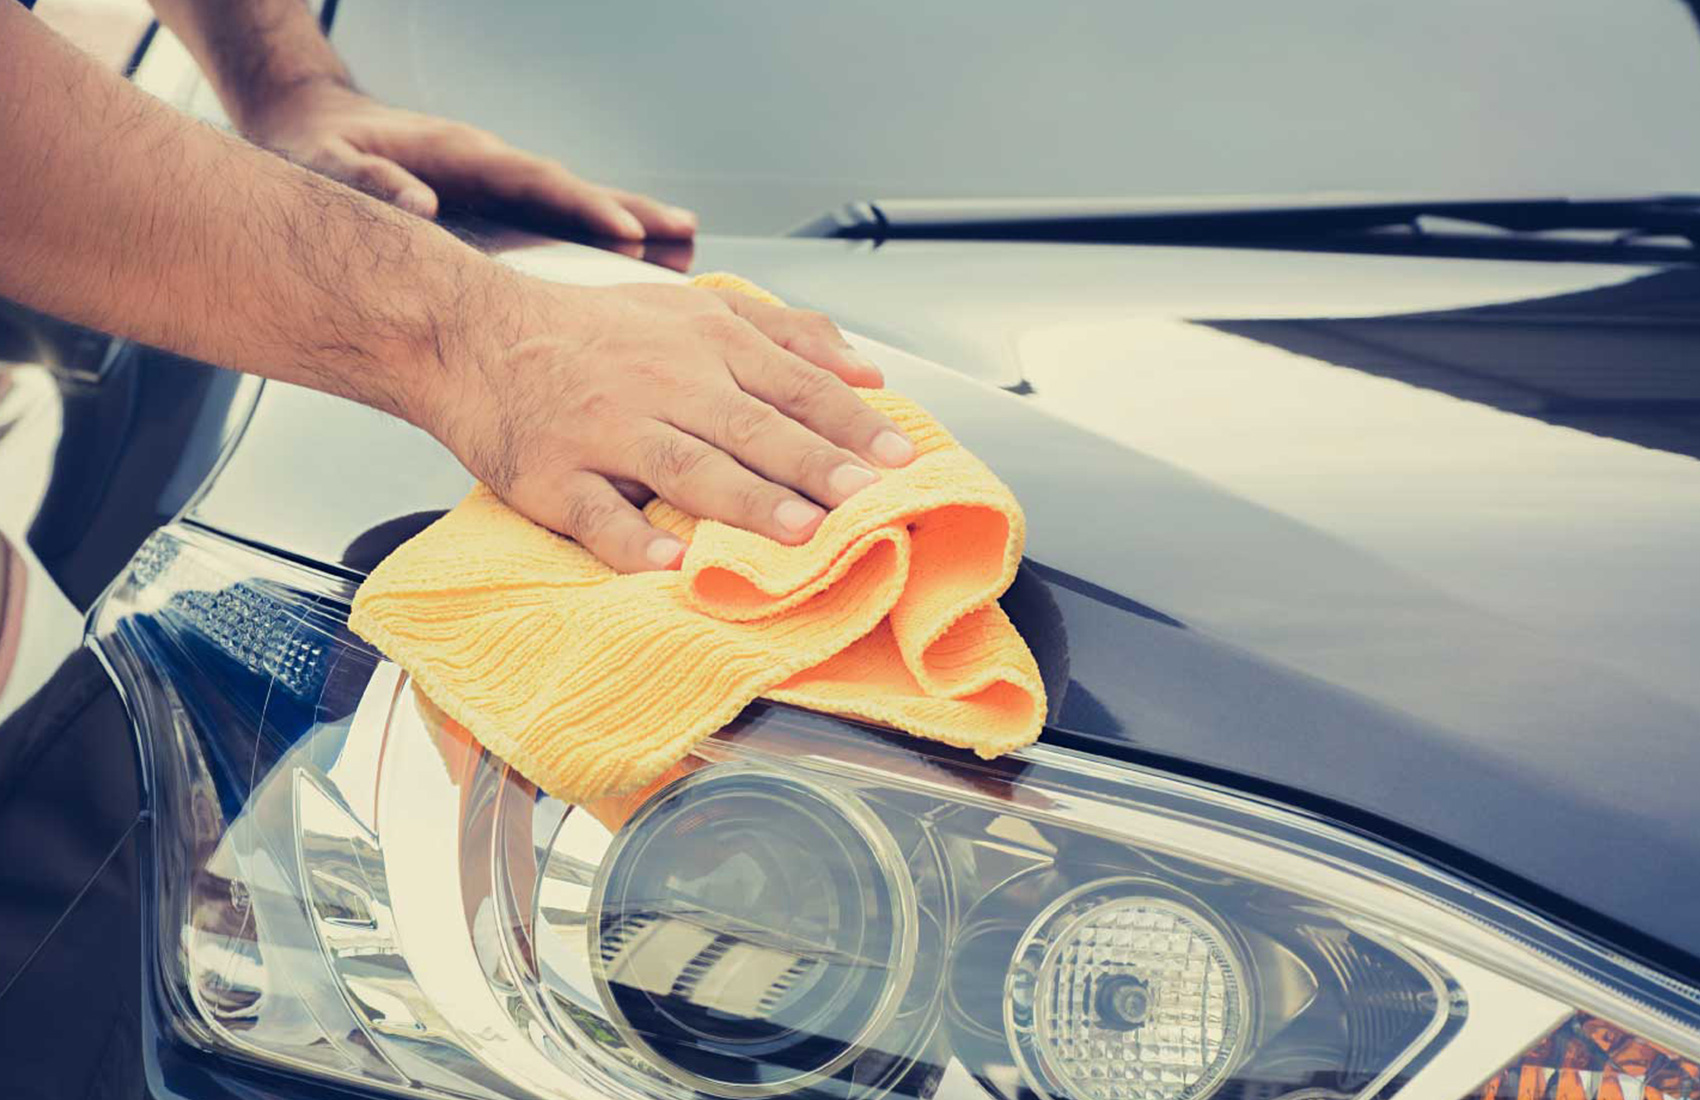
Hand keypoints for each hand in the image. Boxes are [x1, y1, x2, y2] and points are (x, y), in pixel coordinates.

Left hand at [238, 80, 696, 240]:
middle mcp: (498, 173)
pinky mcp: (504, 217)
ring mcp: (506, 195)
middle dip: (631, 215)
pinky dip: (605, 246)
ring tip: (688, 252)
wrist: (317, 133)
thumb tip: (419, 202)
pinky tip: (645, 269)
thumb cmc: (322, 153)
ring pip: (579, 213)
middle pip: (577, 194)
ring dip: (633, 230)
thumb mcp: (329, 166)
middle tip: (685, 238)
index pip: (537, 182)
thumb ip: (371, 181)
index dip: (584, 208)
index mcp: (465, 159)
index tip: (626, 234)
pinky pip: (563, 232)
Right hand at [413, 278, 914, 572]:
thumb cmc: (594, 330)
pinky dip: (632, 538)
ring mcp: (605, 432)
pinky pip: (596, 513)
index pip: (792, 384)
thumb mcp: (693, 306)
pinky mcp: (552, 476)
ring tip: (798, 531)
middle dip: (813, 463)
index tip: (899, 457)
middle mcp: (662, 384)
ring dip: (744, 499)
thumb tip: (866, 371)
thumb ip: (785, 333)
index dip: (848, 422)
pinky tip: (670, 564)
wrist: (472, 334)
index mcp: (704, 343)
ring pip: (685, 466)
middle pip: (750, 426)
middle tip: (868, 496)